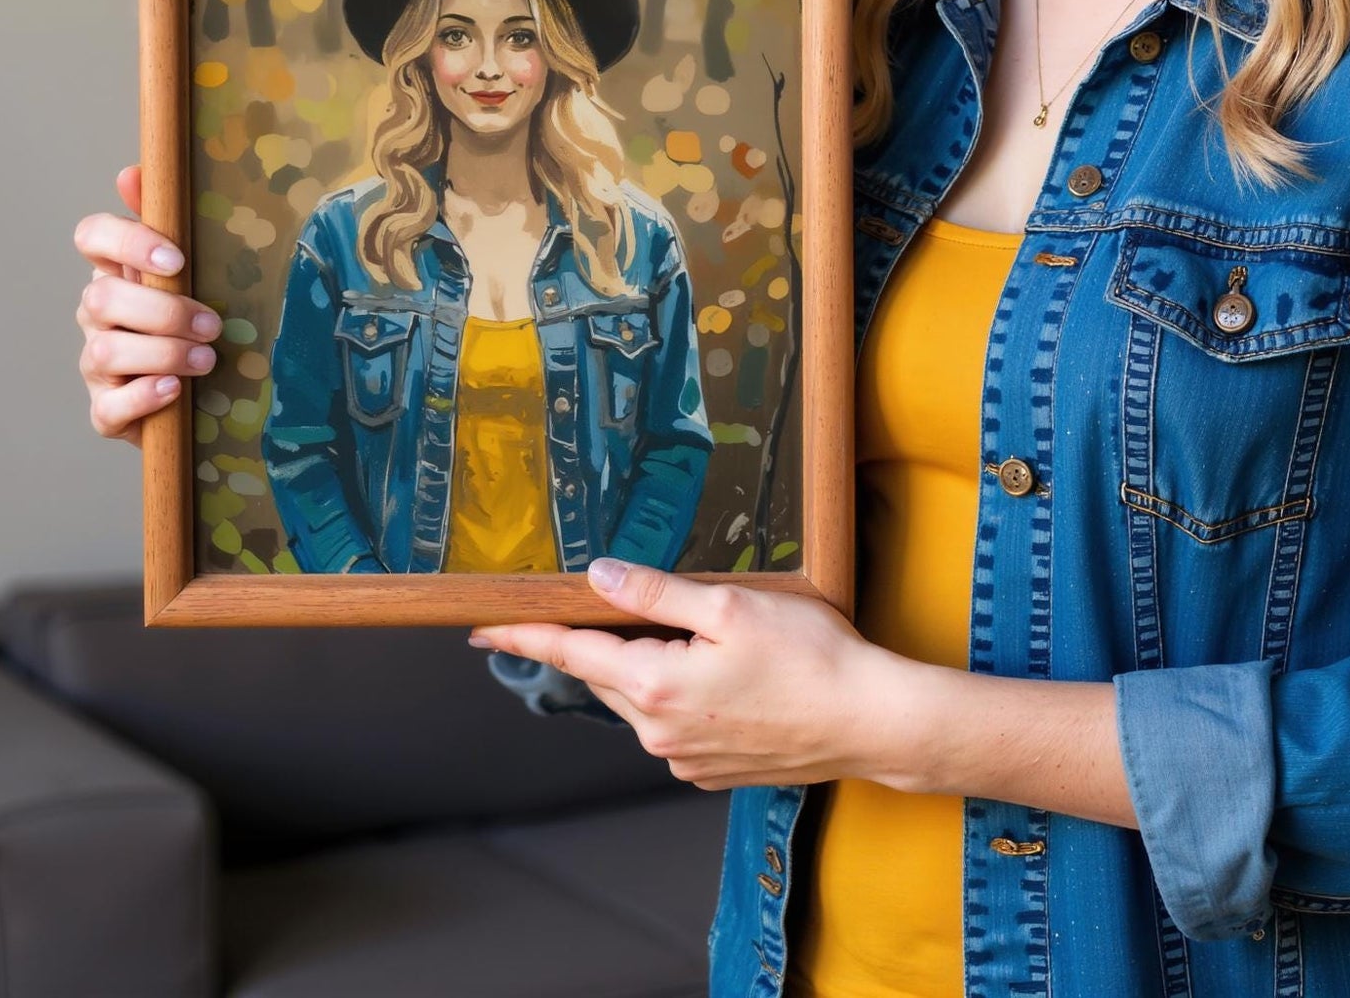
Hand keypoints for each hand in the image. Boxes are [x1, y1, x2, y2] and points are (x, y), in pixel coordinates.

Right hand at [74, 164, 222, 446]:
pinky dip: (143, 397)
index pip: (92, 236)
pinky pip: (109, 406)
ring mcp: (96, 364)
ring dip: (162, 354)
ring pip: (105, 352)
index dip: (128, 242)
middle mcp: (97, 315)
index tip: (176, 260)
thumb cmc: (195, 319)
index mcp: (116, 271)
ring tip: (206, 359)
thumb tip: (133, 171)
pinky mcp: (106, 410)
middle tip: (213, 324)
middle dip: (163, 312)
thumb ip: (170, 224)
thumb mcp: (196, 271)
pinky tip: (174, 390)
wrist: (198, 391)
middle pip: (101, 299)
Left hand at [471, 560, 923, 790]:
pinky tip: (715, 676)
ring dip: (641, 669)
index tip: (483, 630)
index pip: (572, 654)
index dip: (525, 637)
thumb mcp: (732, 606)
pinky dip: (674, 696)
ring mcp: (684, 758)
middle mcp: (659, 732)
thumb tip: (599, 577)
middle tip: (580, 610)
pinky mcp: (711, 771)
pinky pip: (671, 727)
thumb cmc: (811, 659)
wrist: (867, 721)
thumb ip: (659, 592)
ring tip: (679, 635)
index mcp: (657, 685)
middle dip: (590, 644)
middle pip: (603, 677)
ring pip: (638, 702)